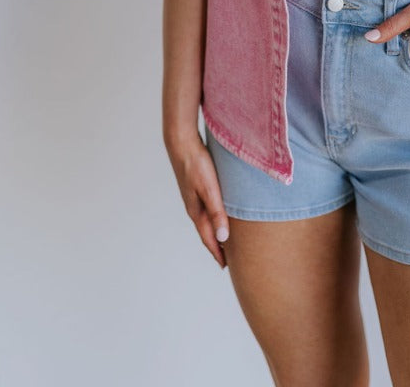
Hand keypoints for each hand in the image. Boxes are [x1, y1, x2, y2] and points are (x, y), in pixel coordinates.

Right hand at [165, 129, 229, 268]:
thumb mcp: (210, 189)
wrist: (182, 142)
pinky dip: (214, 217)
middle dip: (216, 246)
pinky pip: (206, 208)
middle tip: (228, 259)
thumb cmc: (196, 164)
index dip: (217, 252)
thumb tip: (223, 238)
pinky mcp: (196, 187)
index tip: (226, 266)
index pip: (208, 238)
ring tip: (225, 240)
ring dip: (215, 232)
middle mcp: (194, 207)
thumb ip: (217, 212)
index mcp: (197, 211)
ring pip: (206, 220)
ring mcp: (194, 197)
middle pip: (206, 232)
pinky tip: (219, 213)